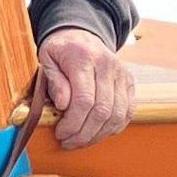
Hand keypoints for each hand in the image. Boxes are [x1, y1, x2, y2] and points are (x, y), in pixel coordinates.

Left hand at [35, 26, 135, 148]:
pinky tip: (98, 132)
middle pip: (102, 110)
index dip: (73, 123)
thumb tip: (63, 105)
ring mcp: (121, 73)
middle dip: (84, 133)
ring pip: (117, 115)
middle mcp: (107, 65)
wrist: (81, 34)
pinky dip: (114, 127)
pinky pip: (128, 111)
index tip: (60, 133)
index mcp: (83, 57)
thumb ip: (54, 82)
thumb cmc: (61, 51)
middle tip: (68, 142)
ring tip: (81, 141)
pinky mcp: (129, 82)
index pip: (84, 100)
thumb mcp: (47, 60)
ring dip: (98, 134)